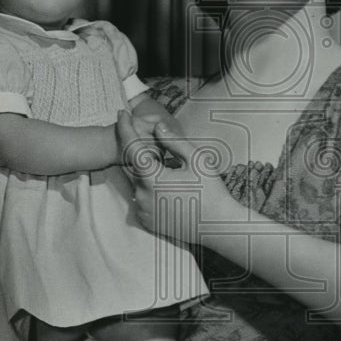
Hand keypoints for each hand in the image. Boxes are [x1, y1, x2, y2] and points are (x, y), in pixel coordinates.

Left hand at [116, 111, 231, 244]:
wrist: (218, 226)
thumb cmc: (211, 191)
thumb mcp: (197, 160)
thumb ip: (174, 141)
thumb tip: (157, 127)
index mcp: (151, 178)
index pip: (130, 146)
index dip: (125, 127)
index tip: (122, 113)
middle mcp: (141, 195)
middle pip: (132, 164)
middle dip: (139, 150)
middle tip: (155, 141)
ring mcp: (142, 210)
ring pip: (136, 181)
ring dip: (145, 170)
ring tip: (167, 166)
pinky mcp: (147, 220)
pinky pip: (140, 198)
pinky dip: (147, 187)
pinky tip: (167, 185)